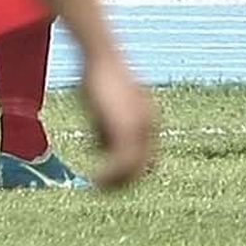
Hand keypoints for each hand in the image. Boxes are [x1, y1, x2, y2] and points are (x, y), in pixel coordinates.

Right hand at [79, 43, 155, 188]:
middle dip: (123, 181)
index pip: (148, 157)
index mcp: (148, 119)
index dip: (130, 171)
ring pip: (133, 169)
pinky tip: (95, 180)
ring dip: (115, 182)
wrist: (102, 56)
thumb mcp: (104, 105)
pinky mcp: (127, 129)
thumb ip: (106, 126)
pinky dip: (109, 176)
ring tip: (97, 185)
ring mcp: (141, 129)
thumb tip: (99, 147)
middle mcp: (150, 126)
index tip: (110, 177)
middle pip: (144, 167)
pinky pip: (122, 163)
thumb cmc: (98, 75)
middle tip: (102, 188)